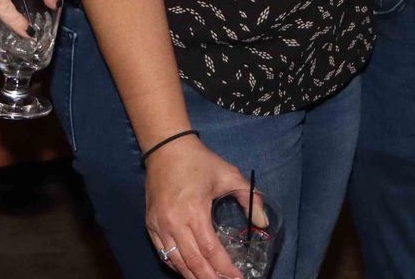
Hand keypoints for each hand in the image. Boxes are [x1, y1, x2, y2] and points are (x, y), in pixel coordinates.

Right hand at [147, 137, 265, 278]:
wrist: (166, 148)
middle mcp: (174, 222)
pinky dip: (177, 266)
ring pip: (176, 262)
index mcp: (194, 210)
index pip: (210, 250)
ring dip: (193, 276)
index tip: (237, 277)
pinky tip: (189, 271)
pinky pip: (164, 253)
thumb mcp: (229, 175)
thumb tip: (263, 222)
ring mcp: (159, 226)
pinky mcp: (151, 225)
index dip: (224, 268)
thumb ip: (250, 198)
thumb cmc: (199, 161)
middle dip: (210, 278)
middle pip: (192, 262)